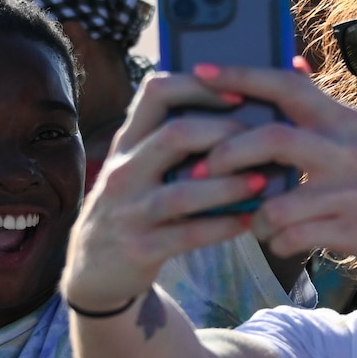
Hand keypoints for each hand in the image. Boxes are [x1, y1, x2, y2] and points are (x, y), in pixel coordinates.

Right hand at [62, 73, 287, 311]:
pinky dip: (223, 226)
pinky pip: (189, 234)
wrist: (94, 271)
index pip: (155, 93)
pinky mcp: (140, 248)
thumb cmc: (132, 210)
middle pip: (175, 135)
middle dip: (224, 134)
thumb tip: (238, 121)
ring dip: (230, 185)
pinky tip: (248, 220)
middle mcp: (123, 171)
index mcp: (127, 143)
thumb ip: (169, 145)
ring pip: (184, 190)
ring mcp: (129, 211)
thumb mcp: (136, 170)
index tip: (239, 93)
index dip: (198, 86)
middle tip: (261, 142)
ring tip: (263, 182)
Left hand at [170, 61, 356, 269]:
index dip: (240, 77)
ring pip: (276, 202)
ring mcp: (352, 192)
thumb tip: (291, 67)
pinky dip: (277, 241)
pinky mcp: (355, 230)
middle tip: (202, 169)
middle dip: (227, 155)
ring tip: (254, 220)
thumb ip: (322, 109)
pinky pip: (294, 237)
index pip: (285, 85)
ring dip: (253, 216)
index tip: (200, 75)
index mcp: (342, 121)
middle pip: (272, 140)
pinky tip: (283, 240)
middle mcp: (346, 150)